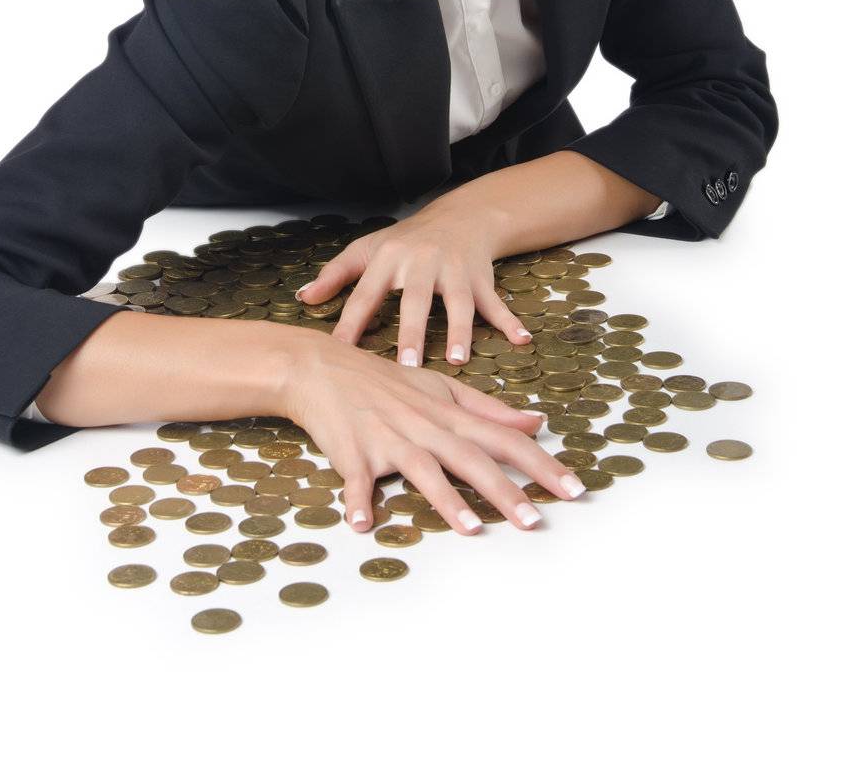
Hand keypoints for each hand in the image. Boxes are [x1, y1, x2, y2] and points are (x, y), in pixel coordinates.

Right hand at [283, 331, 586, 532]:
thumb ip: (490, 408)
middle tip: (535, 522)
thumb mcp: (441, 389)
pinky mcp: (352, 452)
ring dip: (445, 499)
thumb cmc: (383, 381)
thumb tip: (538, 420)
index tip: (574, 488)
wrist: (321, 367)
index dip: (540, 463)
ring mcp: (388, 439)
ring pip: (422, 469)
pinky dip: (358, 499)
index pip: (504, 438)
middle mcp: (424, 426)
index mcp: (448, 413)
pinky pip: (357, 479)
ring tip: (470, 528)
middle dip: (506, 490)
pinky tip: (363, 522)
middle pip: (472, 458)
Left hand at [294, 190, 531, 366]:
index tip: (339, 354)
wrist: (460, 215)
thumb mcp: (368, 249)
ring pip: (458, 302)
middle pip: (415, 299)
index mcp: (388, 258)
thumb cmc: (406, 240)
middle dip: (411, 332)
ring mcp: (455, 268)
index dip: (351, 323)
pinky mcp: (481, 276)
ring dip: (459, 330)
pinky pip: (495, 302)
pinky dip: (509, 321)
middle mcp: (421, 261)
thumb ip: (336, 275)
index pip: (365, 294)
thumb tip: (303, 298)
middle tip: (406, 367)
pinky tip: (521, 340)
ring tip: (457, 360)